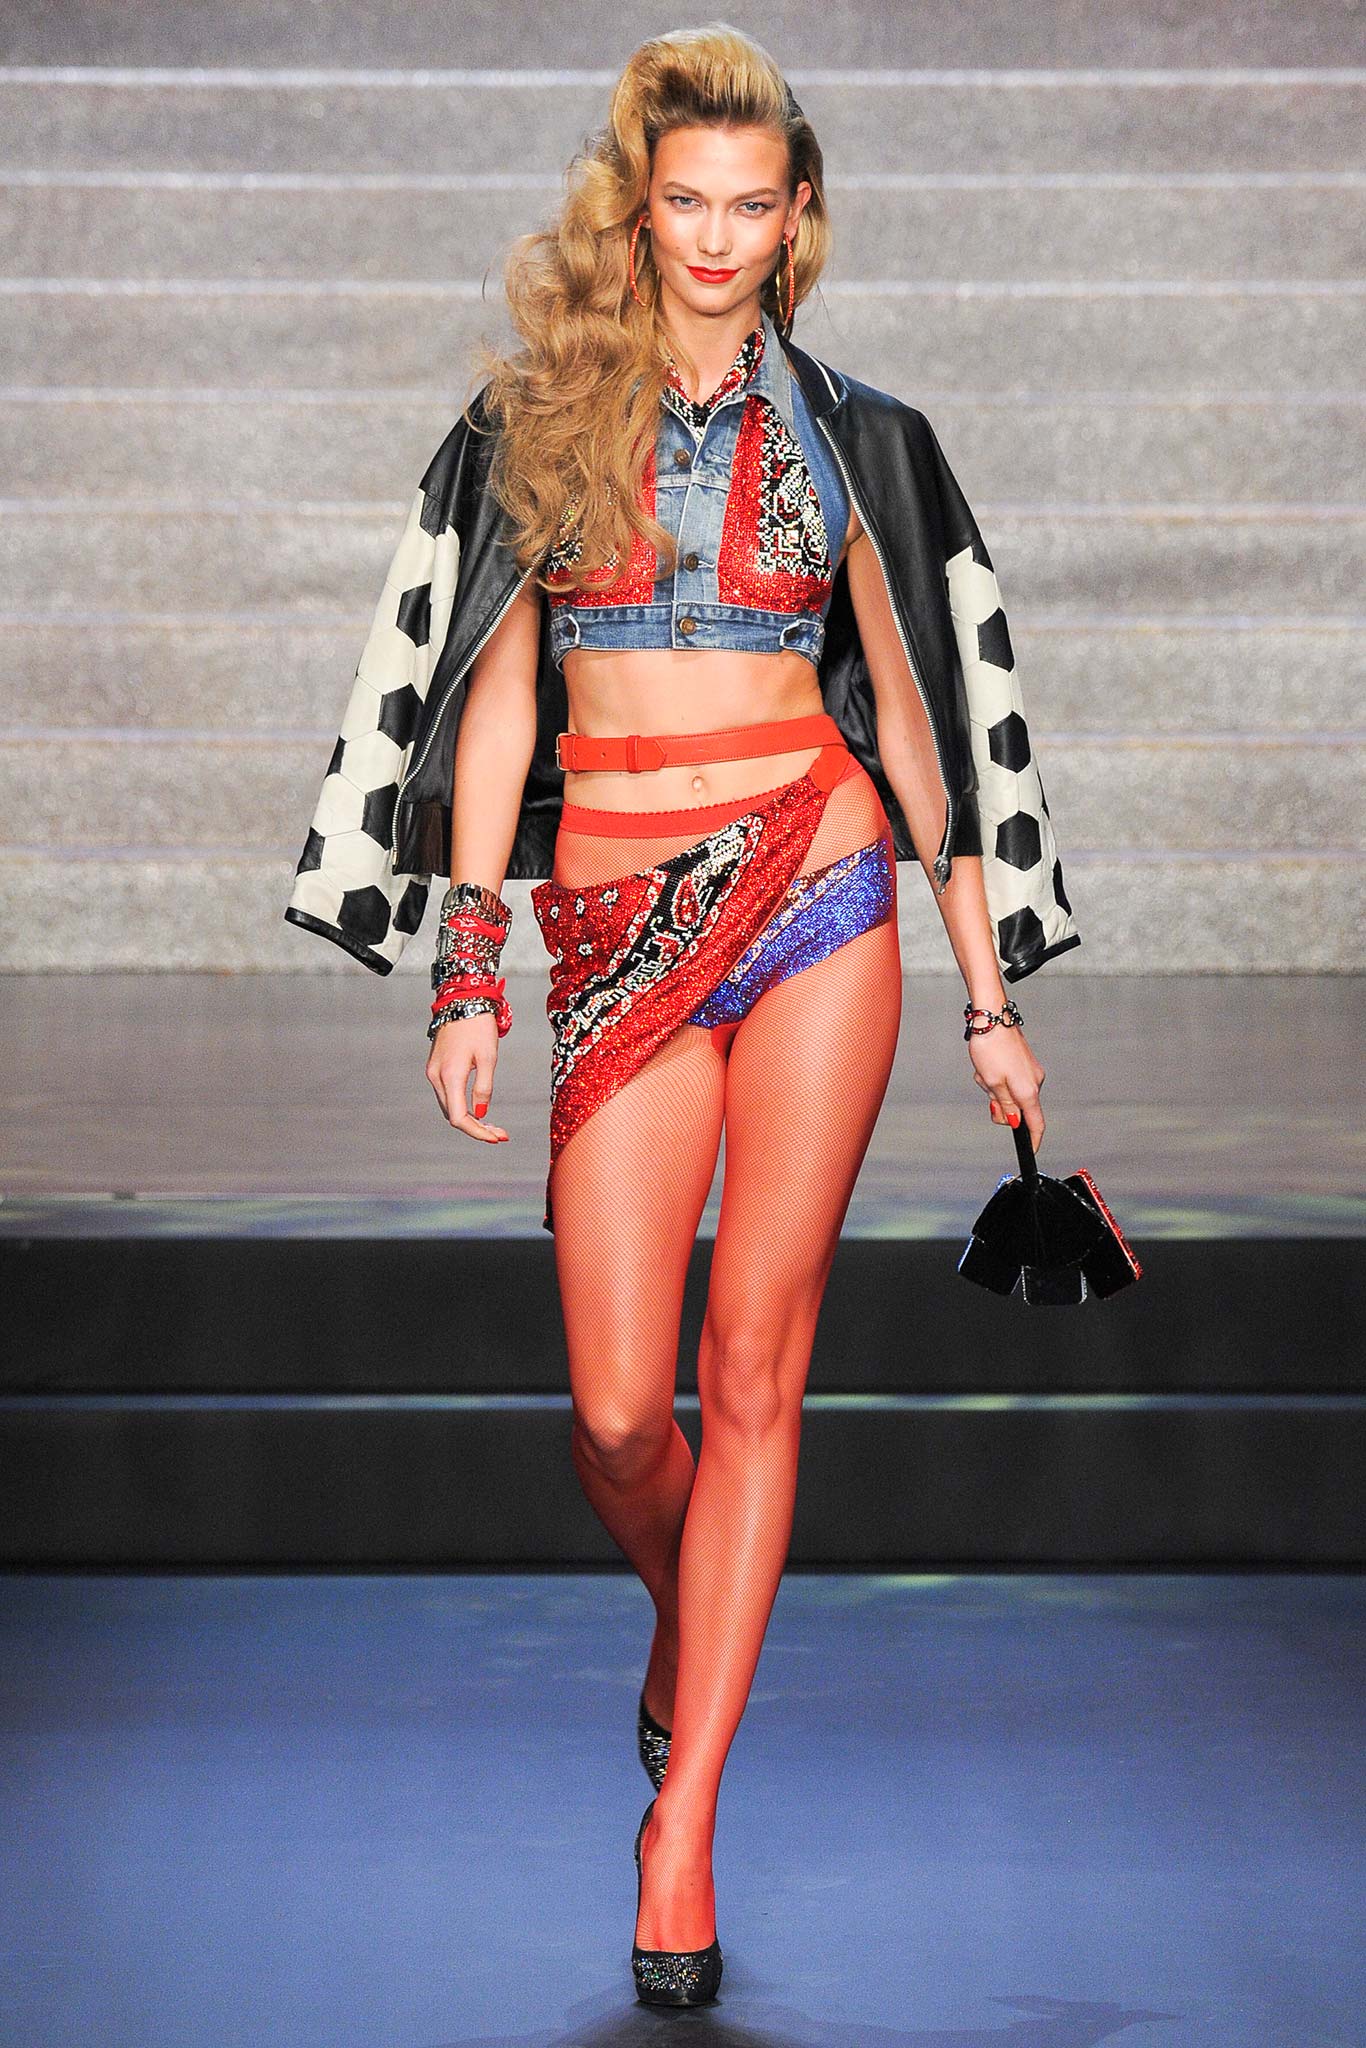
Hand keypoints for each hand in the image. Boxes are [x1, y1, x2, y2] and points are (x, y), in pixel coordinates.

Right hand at [426, 1012, 508, 1142]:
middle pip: (453, 1115)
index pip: (459, 1118)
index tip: (497, 1137)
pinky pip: (446, 1094)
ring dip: (469, 1118)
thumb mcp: (489, 1057)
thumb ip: (484, 1087)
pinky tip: (477, 1107)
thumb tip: (481, 1112)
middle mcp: (436, 1076)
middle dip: (476, 1128)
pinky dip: (461, 1105)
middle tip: (500, 1134)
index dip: (477, 1132)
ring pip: (449, 1106)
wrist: (462, 1000)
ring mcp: (433, 1071)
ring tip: (493, 1125)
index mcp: (450, 1075)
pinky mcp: (435, 1067)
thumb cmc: (479, 1026)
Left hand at [967, 1016, 1045, 1153]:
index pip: (1036, 1123)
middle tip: (985, 1087)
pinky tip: (988, 1066)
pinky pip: (1011, 1081)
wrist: (992, 1017)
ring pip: (1011, 1094)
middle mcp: (1035, 1082)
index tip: (1031, 1150)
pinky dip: (998, 1079)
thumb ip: (1005, 1105)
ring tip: (984, 1071)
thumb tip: (1014, 1121)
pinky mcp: (1025, 1063)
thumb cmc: (990, 1047)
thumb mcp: (992, 1082)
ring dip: (995, 1089)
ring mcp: (1031, 1072)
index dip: (1033, 1139)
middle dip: (1000, 1105)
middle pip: (1020, 1109)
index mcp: (1028, 1090)